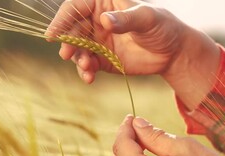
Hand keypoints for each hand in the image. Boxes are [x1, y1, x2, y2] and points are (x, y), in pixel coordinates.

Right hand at [47, 0, 184, 81]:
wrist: (171, 51)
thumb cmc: (162, 26)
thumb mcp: (147, 18)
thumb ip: (127, 19)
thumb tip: (105, 20)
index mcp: (102, 2)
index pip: (75, 7)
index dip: (62, 19)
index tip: (52, 35)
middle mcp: (96, 21)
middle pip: (72, 29)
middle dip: (68, 43)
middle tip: (68, 55)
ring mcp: (98, 41)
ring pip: (78, 49)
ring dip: (77, 59)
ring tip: (87, 68)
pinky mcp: (102, 59)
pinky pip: (88, 65)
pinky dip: (86, 71)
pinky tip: (89, 78)